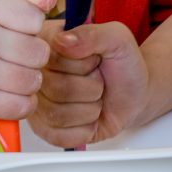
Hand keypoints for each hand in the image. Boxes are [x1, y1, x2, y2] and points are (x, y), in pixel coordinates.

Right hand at [0, 0, 55, 118]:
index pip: (36, 19)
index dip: (31, 27)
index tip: (16, 30)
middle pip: (38, 52)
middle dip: (31, 56)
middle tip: (12, 56)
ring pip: (32, 80)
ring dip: (28, 81)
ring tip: (10, 74)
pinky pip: (19, 106)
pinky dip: (21, 104)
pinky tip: (9, 94)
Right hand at [28, 20, 149, 147]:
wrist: (135, 93)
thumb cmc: (122, 65)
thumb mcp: (117, 39)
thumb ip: (93, 34)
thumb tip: (64, 40)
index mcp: (47, 43)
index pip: (52, 58)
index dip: (84, 64)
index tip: (94, 58)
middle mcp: (36, 73)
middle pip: (56, 89)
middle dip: (91, 88)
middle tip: (98, 80)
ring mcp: (38, 102)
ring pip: (57, 114)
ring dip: (89, 109)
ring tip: (95, 97)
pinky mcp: (44, 128)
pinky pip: (60, 136)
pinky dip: (85, 129)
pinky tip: (90, 116)